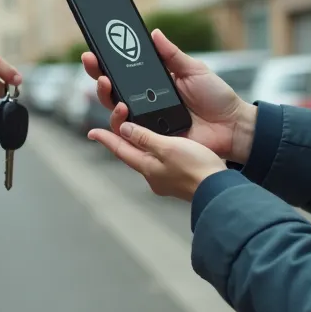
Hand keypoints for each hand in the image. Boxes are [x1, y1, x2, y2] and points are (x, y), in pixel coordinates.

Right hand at [81, 29, 256, 162]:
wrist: (232, 125)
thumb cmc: (216, 98)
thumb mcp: (194, 70)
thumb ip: (172, 54)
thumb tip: (154, 33)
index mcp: (153, 84)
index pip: (123, 74)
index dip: (105, 64)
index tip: (93, 53)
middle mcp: (145, 103)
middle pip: (112, 93)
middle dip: (98, 78)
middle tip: (97, 69)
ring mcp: (147, 123)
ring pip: (115, 113)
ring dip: (107, 99)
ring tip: (111, 89)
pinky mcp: (152, 140)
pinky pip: (129, 136)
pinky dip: (121, 125)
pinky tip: (121, 112)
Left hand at [89, 121, 227, 200]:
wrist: (218, 189)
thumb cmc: (196, 169)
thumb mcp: (167, 147)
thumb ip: (145, 138)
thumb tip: (124, 129)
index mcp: (147, 167)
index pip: (120, 149)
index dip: (105, 138)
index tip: (92, 132)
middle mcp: (152, 175)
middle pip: (131, 152)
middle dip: (123, 137)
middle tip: (119, 122)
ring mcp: (165, 178)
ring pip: (146, 156)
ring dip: (139, 142)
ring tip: (136, 129)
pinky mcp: (177, 177)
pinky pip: (159, 160)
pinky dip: (155, 149)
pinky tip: (162, 144)